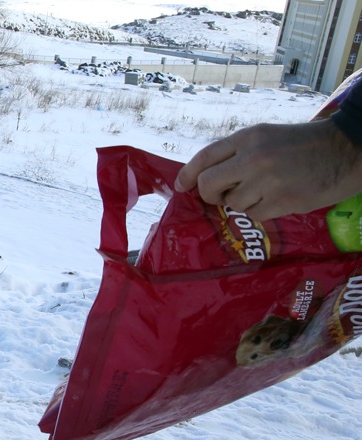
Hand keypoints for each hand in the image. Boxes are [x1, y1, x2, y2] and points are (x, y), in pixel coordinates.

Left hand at [173, 119, 361, 220]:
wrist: (345, 151)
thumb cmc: (302, 144)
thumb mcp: (266, 136)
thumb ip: (236, 153)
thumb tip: (202, 177)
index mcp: (248, 137)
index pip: (204, 157)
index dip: (188, 174)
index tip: (182, 186)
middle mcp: (254, 158)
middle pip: (209, 185)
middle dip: (210, 194)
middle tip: (222, 195)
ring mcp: (268, 181)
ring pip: (232, 203)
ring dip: (242, 202)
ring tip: (265, 190)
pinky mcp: (282, 201)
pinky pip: (254, 215)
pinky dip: (261, 211)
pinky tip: (278, 198)